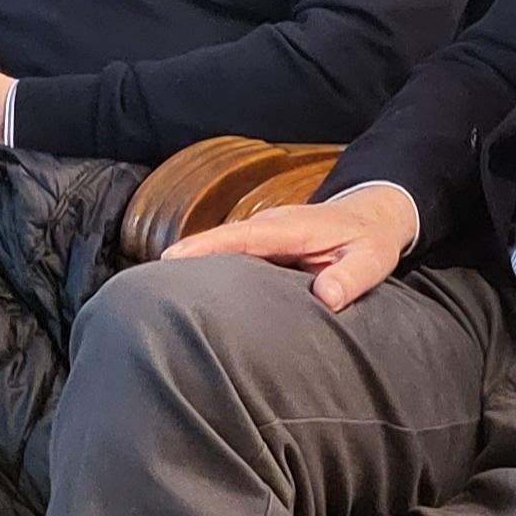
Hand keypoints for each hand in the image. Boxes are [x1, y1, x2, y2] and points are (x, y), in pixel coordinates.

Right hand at [164, 183, 422, 312]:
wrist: (372, 217)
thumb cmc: (370, 242)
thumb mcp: (371, 261)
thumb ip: (350, 278)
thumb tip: (324, 297)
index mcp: (290, 228)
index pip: (241, 237)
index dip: (206, 247)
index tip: (171, 260)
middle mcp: (267, 228)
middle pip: (217, 243)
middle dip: (182, 260)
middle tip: (142, 288)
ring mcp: (261, 236)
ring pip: (218, 251)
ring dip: (188, 268)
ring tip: (149, 296)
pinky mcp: (260, 249)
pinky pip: (227, 258)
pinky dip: (204, 272)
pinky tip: (181, 298)